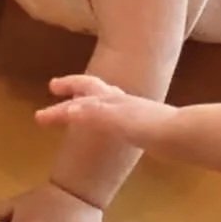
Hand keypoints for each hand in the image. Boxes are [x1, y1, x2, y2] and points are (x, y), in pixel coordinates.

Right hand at [36, 74, 175, 149]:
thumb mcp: (117, 121)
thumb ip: (94, 115)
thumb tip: (70, 110)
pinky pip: (116, 113)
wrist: (180, 134)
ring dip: (88, 99)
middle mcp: (120, 100)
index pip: (78, 101)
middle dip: (71, 87)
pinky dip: (105, 115)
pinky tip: (110, 125)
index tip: (40, 117)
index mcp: (110, 100)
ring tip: (79, 103)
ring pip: (105, 99)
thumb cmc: (149, 127)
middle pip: (91, 88)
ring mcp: (132, 109)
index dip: (59, 108)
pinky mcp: (142, 122)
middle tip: (55, 87)